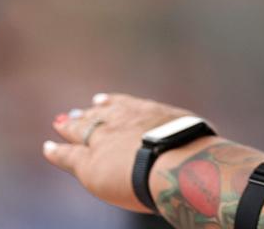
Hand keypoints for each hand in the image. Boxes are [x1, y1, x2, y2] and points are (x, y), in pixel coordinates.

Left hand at [42, 92, 200, 213]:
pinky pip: (68, 154)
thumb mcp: (200, 140)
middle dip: (92, 112)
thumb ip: (194, 141)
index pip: (129, 106)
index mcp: (154, 115)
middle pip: (104, 114)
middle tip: (82, 108)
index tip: (104, 99)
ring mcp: (106, 138)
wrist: (176, 164)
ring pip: (84, 129)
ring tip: (62, 122)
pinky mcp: (89, 161)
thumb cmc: (196, 157)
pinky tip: (49, 147)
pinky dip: (57, 150)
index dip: (115, 103)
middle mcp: (126, 120)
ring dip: (73, 125)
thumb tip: (214, 155)